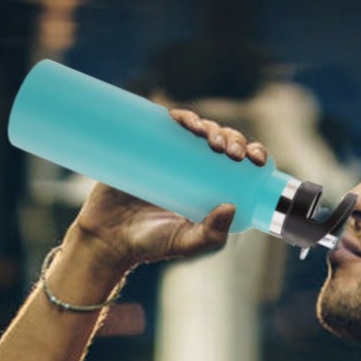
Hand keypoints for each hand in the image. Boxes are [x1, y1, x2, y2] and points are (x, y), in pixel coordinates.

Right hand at [71, 110, 270, 271]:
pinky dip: (176, 115)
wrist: (106, 238)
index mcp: (208, 187)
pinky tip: (181, 118)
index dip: (251, 153)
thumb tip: (231, 206)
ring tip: (206, 135)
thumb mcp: (184, 243)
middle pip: (219, 141)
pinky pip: (162, 123)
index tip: (254, 158)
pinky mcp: (144, 146)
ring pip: (195, 128)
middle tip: (229, 151)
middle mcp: (191, 168)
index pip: (237, 163)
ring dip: (206, 124)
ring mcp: (167, 155)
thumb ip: (210, 236)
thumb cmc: (148, 245)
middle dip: (231, 138)